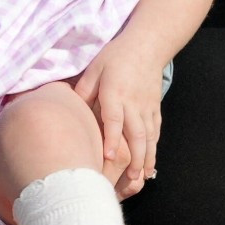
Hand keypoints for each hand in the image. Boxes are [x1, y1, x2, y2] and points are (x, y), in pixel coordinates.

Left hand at [73, 36, 166, 196]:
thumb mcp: (94, 68)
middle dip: (135, 158)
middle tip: (131, 180)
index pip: (114, 118)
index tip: (108, 158)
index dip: (111, 139)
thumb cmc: (116, 56)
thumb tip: (69, 109)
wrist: (147, 45)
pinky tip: (151, 163)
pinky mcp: (155, 107)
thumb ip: (84, 89)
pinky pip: (155, 130)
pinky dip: (154, 147)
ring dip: (147, 157)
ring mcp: (147, 106)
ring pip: (149, 136)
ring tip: (143, 178)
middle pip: (136, 133)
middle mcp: (133, 102)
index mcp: (115, 92)